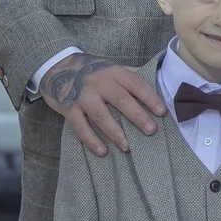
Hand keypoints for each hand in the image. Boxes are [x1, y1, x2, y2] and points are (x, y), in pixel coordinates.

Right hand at [41, 54, 164, 155]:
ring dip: (115, 133)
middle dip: (137, 116)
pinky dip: (91, 140)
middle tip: (151, 131)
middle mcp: (99, 82)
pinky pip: (80, 127)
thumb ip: (130, 76)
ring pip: (101, 115)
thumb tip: (157, 83)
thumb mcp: (111, 68)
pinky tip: (102, 152)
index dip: (150, 97)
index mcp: (114, 72)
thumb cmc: (93, 70)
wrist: (58, 67)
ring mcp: (83, 96)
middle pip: (121, 100)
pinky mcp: (69, 108)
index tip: (162, 112)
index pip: (135, 84)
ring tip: (127, 147)